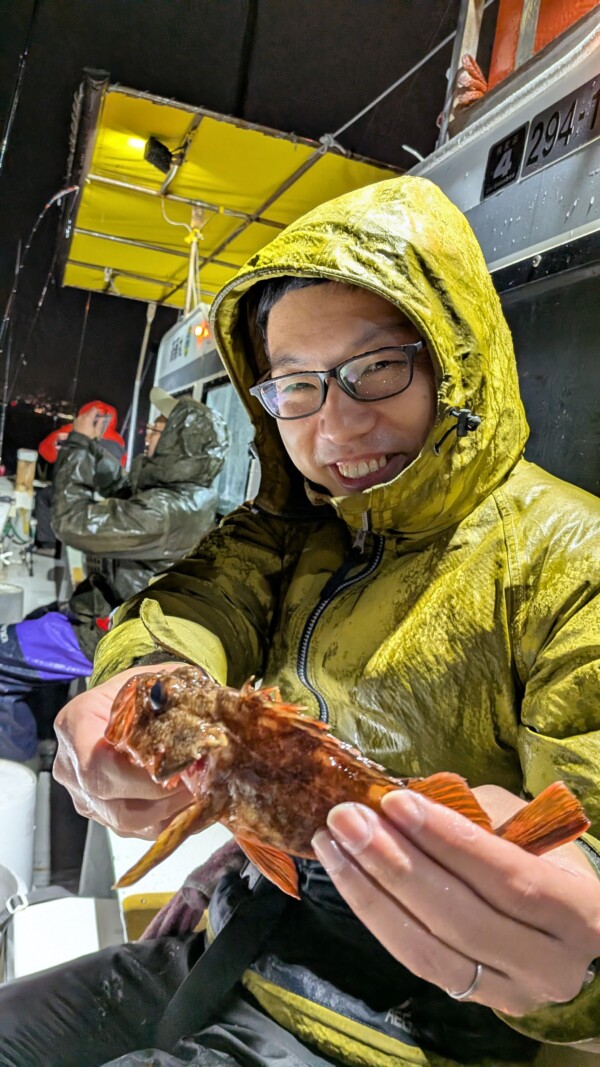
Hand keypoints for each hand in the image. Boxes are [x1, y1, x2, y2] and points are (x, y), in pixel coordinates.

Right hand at [53, 663, 192, 837]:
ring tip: (201, 790)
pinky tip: (194, 802)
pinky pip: (138, 830)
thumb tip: (206, 715)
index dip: (138, 777)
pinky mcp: (105, 815)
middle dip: (163, 796)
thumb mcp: (153, 681)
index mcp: (75, 724)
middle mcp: (71, 766)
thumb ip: (172, 697)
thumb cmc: (138, 694)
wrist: (124, 706)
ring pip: (127, 822)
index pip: (97, 765)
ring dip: (170, 811)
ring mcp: (85, 796)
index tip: (177, 769)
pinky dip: (170, 820)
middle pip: (113, 801)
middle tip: (200, 782)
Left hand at [73, 408, 104, 438]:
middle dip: (93, 415)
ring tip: (91, 424)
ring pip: (84, 415)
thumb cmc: (89, 437)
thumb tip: (101, 418)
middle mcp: (82, 416)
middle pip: (89, 411)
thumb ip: (100, 423)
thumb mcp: (97, 432)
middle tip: (96, 421)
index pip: (94, 409)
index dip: (98, 411)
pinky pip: (81, 418)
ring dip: (88, 417)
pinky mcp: (75, 422)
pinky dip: (84, 420)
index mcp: (88, 417)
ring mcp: (77, 419)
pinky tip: (86, 426)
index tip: (100, 416)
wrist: (78, 443)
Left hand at [312, 785, 599, 1017]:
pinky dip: (375, 914)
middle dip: (397, 864)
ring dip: (371, 891)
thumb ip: (473, 815)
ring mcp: (512, 992)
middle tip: (347, 819)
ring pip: (431, 947)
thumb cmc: (538, 851)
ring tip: (332, 843)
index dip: (449, 840)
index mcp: (582, 912)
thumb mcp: (521, 821)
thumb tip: (404, 799)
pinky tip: (345, 873)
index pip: (510, 878)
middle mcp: (553, 965)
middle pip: (463, 917)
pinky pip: (415, 959)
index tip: (396, 802)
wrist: (558, 915)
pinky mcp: (473, 999)